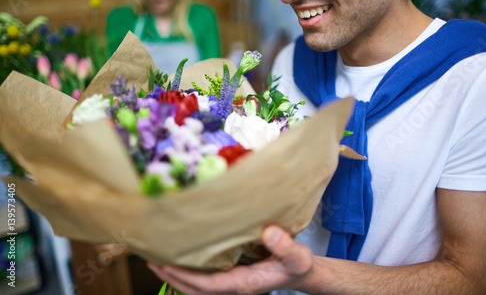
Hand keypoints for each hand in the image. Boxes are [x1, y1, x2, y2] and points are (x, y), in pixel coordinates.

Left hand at [148, 225, 314, 294]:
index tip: (164, 263)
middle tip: (150, 261)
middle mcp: (233, 288)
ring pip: (195, 287)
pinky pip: (202, 280)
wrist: (300, 273)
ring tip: (157, 260)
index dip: (183, 276)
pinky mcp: (230, 278)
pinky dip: (186, 273)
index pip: (206, 285)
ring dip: (175, 276)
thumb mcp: (298, 256)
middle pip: (193, 290)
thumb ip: (285, 245)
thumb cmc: (297, 266)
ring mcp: (230, 285)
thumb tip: (267, 232)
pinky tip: (178, 259)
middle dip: (170, 277)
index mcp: (244, 285)